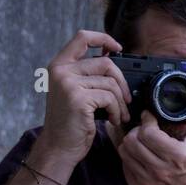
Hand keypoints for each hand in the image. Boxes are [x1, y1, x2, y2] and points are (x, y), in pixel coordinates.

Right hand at [32, 30, 131, 176]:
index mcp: (59, 65)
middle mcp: (61, 71)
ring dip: (120, 101)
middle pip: (105, 63)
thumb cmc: (70, 121)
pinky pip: (109, 97)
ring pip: (110, 82)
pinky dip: (116, 110)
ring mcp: (68, 83)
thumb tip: (113, 57)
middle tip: (126, 98)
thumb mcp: (73, 91)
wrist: (59, 147)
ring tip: (119, 114)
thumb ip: (86, 74)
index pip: (82, 37)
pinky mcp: (78, 98)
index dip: (103, 38)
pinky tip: (112, 119)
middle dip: (122, 82)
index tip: (117, 47)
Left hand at [115, 89, 185, 184]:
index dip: (146, 121)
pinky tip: (139, 154)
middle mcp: (160, 171)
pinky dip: (130, 157)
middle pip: (132, 142)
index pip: (148, 134)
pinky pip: (124, 165)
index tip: (149, 116)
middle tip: (143, 128)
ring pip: (124, 152)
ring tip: (140, 140)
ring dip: (130, 142)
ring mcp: (146, 182)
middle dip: (136, 130)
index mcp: (177, 157)